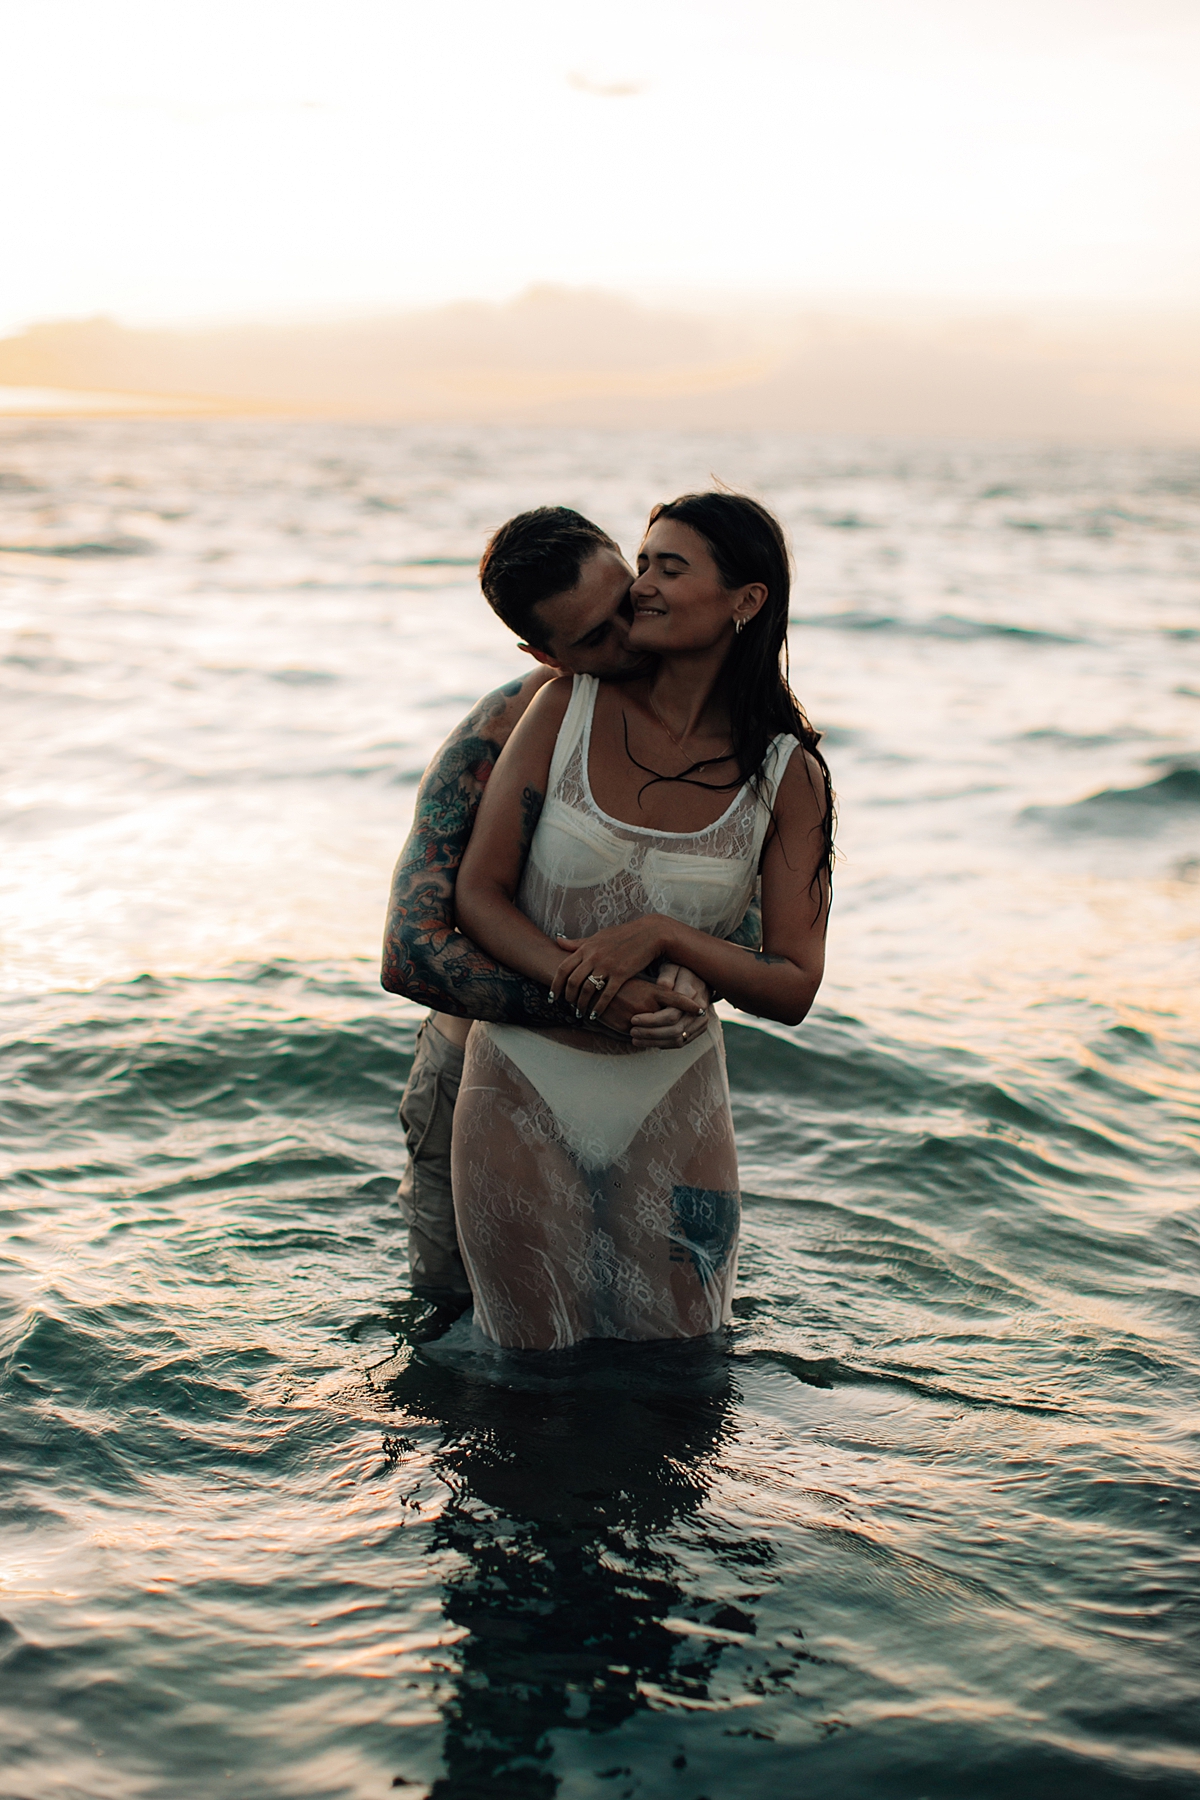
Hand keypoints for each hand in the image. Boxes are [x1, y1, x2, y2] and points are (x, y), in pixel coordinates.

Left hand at [552, 917, 678, 1018]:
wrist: (648, 934)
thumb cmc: (622, 935)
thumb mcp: (597, 936)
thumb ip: (577, 943)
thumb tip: (557, 941)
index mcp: (586, 948)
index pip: (563, 968)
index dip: (555, 985)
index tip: (552, 997)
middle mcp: (594, 957)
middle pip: (573, 981)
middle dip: (568, 997)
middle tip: (568, 1006)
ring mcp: (607, 966)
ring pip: (587, 990)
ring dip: (581, 1004)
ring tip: (580, 1013)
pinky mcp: (622, 974)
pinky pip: (606, 995)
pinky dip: (598, 1007)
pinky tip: (595, 1015)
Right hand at [596, 975, 703, 1036]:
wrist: (592, 987)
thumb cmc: (619, 982)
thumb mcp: (640, 984)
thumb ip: (657, 993)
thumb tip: (673, 1001)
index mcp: (652, 991)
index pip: (677, 999)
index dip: (690, 1005)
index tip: (701, 1009)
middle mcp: (647, 1004)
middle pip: (671, 1021)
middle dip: (677, 1027)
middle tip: (683, 1029)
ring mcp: (636, 1016)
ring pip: (656, 1032)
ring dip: (659, 1035)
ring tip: (662, 1032)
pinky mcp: (626, 1027)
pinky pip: (640, 1037)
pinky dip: (642, 1036)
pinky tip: (637, 1029)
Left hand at [629, 963, 710, 1049]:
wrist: (700, 979)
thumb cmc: (681, 971)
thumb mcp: (672, 967)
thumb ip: (666, 977)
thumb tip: (662, 987)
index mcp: (692, 994)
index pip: (671, 1014)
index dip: (651, 1020)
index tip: (633, 1019)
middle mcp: (699, 1011)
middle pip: (674, 1030)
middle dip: (650, 1033)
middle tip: (632, 1032)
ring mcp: (701, 1022)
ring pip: (677, 1039)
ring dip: (655, 1042)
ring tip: (636, 1039)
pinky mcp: (698, 1029)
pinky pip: (681, 1042)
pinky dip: (663, 1044)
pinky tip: (648, 1041)